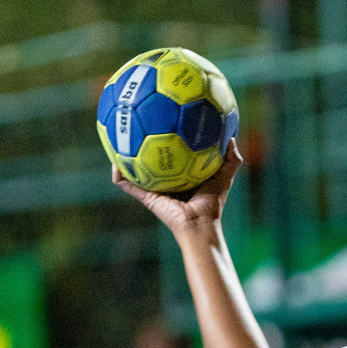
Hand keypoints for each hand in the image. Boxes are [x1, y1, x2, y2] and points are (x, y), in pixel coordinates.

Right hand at [112, 138, 242, 234]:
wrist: (199, 225)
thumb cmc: (212, 203)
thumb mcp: (225, 177)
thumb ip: (232, 159)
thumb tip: (231, 138)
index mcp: (179, 174)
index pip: (170, 154)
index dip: (164, 140)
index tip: (160, 123)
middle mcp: (164, 180)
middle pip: (149, 160)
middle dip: (139, 144)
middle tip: (133, 125)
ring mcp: (152, 188)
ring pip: (133, 170)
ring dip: (122, 157)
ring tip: (115, 140)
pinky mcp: (145, 196)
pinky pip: (127, 184)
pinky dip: (119, 174)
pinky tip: (114, 162)